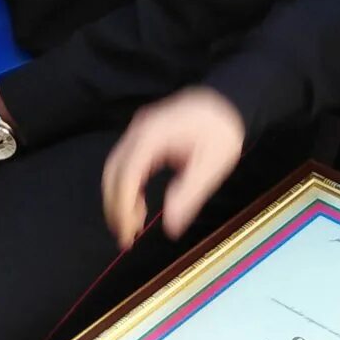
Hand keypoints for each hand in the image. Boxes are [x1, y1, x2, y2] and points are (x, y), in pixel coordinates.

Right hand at [101, 87, 246, 247]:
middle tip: (126, 237)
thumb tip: (171, 227)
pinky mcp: (142, 136)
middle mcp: (139, 130)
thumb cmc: (222, 132)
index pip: (127, 174)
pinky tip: (138, 206)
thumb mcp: (213, 166)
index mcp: (153, 135)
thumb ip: (189, 195)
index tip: (128, 232)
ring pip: (115, 168)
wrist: (227, 102)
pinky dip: (126, 187)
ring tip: (133, 227)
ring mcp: (138, 131)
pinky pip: (125, 163)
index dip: (122, 206)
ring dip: (118, 198)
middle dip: (114, 205)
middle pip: (113, 171)